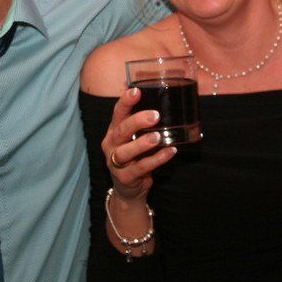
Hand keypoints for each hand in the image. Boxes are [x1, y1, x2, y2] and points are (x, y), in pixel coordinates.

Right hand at [101, 86, 176, 202]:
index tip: (136, 91)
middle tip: (155, 115)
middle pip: (121, 131)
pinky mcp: (125, 177)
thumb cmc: (134, 157)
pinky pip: (141, 168)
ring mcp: (115, 162)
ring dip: (142, 143)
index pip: (117, 113)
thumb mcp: (134, 139)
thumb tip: (167, 105)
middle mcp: (111, 145)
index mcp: (114, 131)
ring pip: (126, 151)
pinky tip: (170, 152)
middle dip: (137, 121)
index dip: (126, 102)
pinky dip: (156, 160)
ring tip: (158, 137)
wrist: (127, 189)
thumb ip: (144, 126)